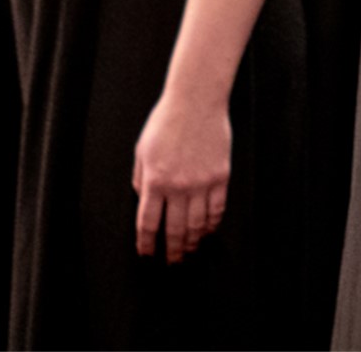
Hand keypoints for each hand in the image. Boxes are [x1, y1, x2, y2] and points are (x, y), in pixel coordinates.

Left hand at [131, 88, 229, 262]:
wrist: (196, 100)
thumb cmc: (167, 121)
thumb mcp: (142, 150)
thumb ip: (141, 179)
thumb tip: (143, 200)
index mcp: (154, 180)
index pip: (148, 223)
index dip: (147, 243)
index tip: (147, 253)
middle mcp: (178, 186)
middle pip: (174, 230)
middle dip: (171, 250)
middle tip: (172, 261)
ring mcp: (201, 183)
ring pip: (197, 225)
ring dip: (192, 242)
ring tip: (190, 250)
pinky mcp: (220, 177)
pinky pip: (217, 210)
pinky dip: (212, 225)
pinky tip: (208, 230)